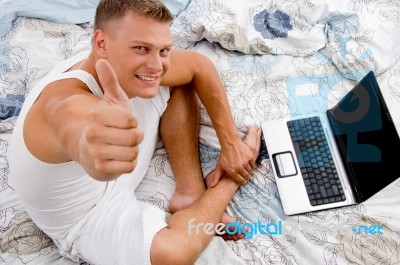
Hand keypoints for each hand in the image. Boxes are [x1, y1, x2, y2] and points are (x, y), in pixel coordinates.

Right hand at [79, 59, 143, 180]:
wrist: (89, 149)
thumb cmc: (107, 123)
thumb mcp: (111, 102)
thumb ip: (110, 82)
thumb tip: (102, 60)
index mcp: (96, 116)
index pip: (131, 120)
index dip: (133, 122)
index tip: (125, 122)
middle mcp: (93, 135)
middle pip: (134, 137)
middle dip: (135, 137)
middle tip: (126, 136)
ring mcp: (96, 153)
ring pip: (133, 153)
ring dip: (132, 150)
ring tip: (122, 147)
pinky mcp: (101, 170)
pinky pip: (129, 166)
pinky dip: (129, 163)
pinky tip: (119, 159)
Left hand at [206, 125, 260, 187]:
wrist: (230, 143)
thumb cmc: (224, 155)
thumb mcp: (219, 166)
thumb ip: (216, 177)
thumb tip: (211, 186)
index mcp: (232, 171)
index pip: (241, 181)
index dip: (243, 181)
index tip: (243, 180)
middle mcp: (240, 168)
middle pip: (247, 177)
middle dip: (247, 177)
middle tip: (246, 176)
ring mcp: (245, 162)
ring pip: (251, 171)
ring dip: (249, 171)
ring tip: (247, 170)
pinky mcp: (250, 157)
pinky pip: (253, 164)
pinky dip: (252, 165)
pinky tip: (248, 164)